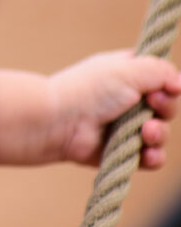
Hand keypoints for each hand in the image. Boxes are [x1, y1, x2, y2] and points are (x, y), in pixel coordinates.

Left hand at [50, 50, 180, 169]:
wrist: (59, 121)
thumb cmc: (89, 89)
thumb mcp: (128, 68)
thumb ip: (160, 70)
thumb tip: (180, 81)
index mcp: (127, 74)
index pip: (161, 78)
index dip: (168, 84)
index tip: (166, 87)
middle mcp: (127, 100)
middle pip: (166, 106)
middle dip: (166, 108)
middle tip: (153, 105)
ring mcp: (124, 127)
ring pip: (161, 134)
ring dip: (159, 134)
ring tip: (146, 132)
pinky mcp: (121, 151)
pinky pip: (150, 158)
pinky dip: (152, 156)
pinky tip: (145, 152)